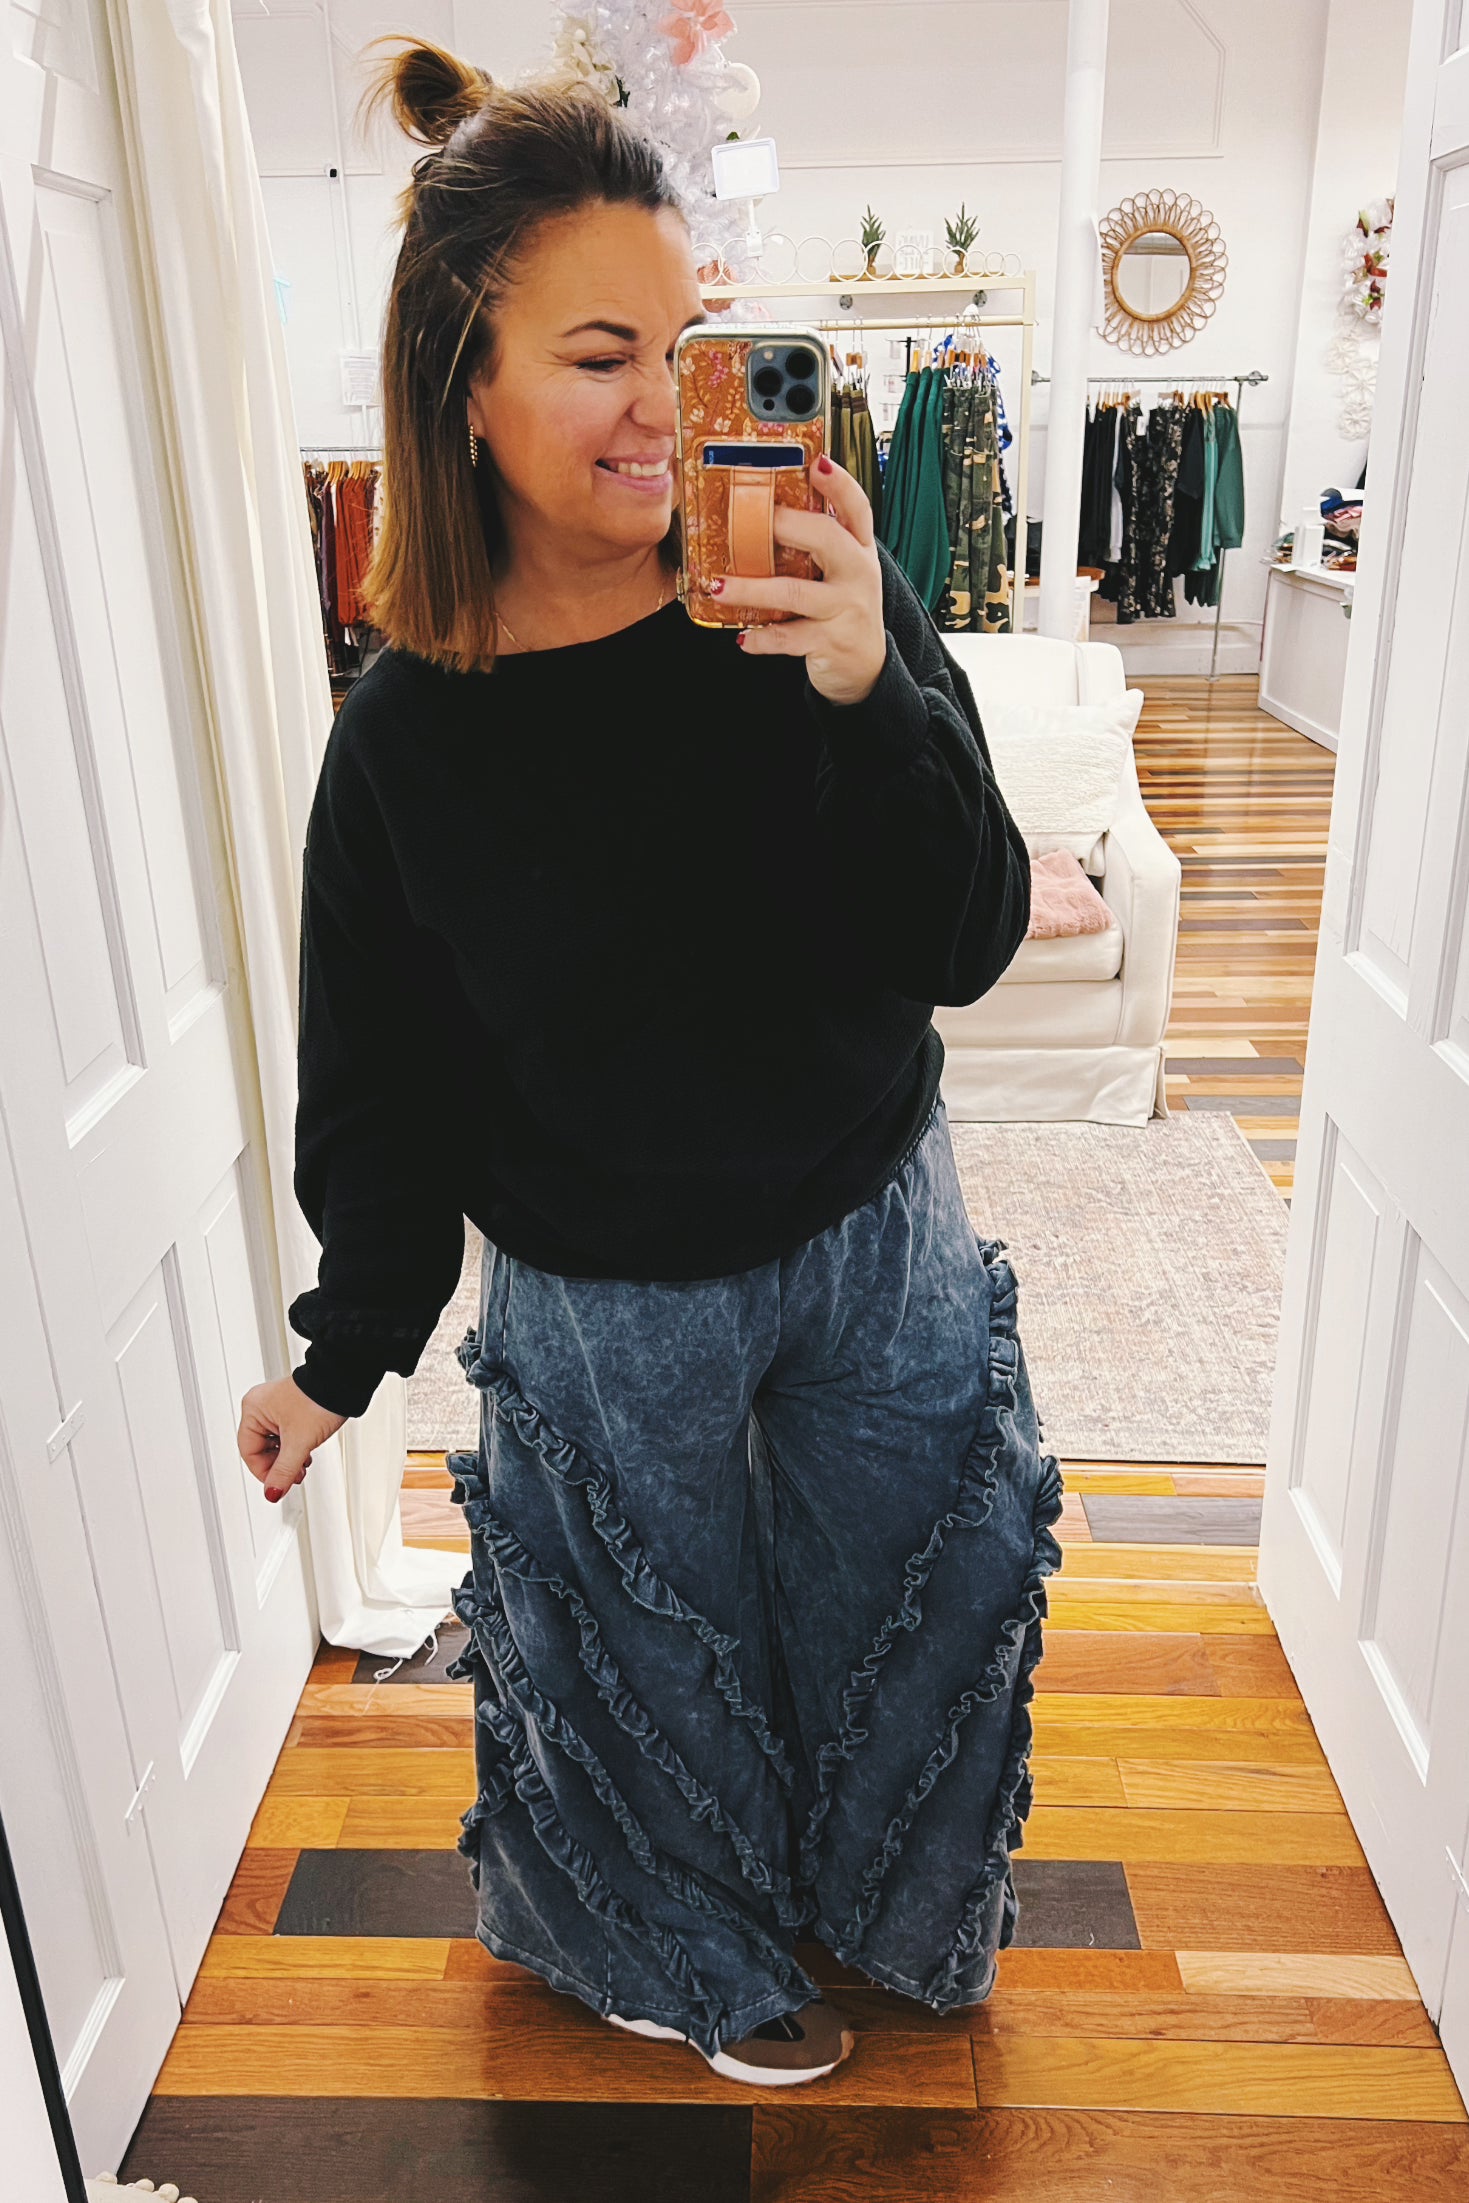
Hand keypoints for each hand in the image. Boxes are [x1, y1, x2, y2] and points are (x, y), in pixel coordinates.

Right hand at [237, 1377, 344, 1501]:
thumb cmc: (320, 1400)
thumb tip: (272, 1492)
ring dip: (289, 1458)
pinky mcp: (292, 1408)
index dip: (264, 1472)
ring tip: (303, 1463)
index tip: (278, 1485)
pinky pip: (287, 1434)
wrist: (344, 1383)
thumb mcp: (299, 1442)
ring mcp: (277, 1406)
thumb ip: (284, 1472)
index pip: (249, 1452)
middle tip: (293, 1475)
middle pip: (262, 1449)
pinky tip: (307, 1452)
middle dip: (279, 1465)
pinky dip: (296, 1447)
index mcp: (253, 1409)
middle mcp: (262, 1405)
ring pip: (276, 1443)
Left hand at [709, 453, 887, 705]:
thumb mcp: (842, 570)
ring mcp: (846, 608)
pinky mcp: (831, 642)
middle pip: (826, 537)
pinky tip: (742, 636)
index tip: (817, 462)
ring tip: (719, 585)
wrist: (866, 665)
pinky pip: (788, 639)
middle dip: (787, 524)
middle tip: (752, 519)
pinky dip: (762, 638)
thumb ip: (818, 543)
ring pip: (795, 593)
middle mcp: (857, 573)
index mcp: (859, 549)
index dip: (839, 484)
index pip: (856, 508)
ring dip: (753, 588)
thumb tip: (766, 512)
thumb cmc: (844, 608)